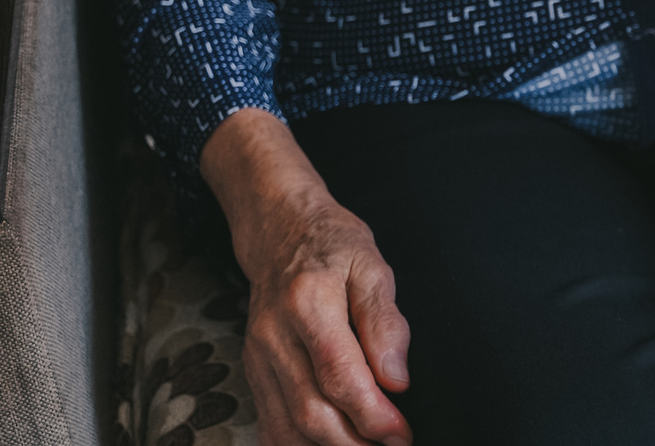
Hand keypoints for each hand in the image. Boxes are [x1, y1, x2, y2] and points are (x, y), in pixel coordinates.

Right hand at [200, 111, 412, 445]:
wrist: (279, 231)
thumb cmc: (331, 245)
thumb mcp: (371, 265)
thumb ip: (385, 322)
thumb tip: (396, 379)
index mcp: (308, 304)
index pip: (339, 376)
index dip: (372, 414)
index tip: (400, 432)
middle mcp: (274, 336)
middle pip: (310, 411)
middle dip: (354, 442)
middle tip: (391, 445)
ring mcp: (258, 357)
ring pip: (287, 427)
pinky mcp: (253, 371)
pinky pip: (270, 423)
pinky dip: (297, 445)